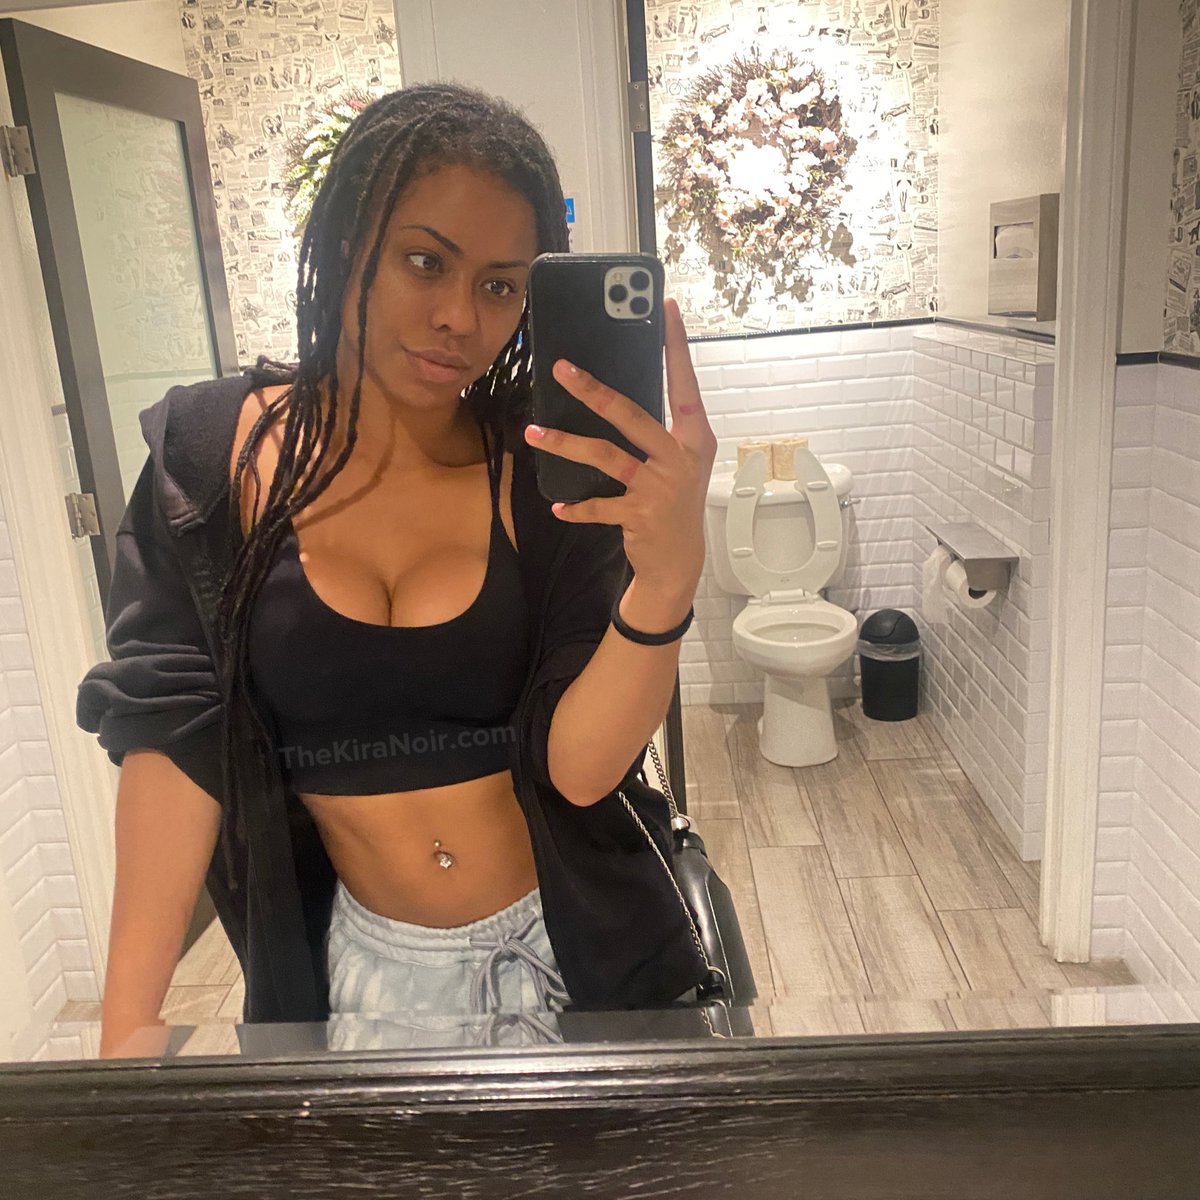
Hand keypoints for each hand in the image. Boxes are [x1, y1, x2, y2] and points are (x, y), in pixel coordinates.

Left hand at [522, 296, 717, 599]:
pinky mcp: (639, 515)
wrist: (679, 562)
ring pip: (604, 456)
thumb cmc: (674, 501)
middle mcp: (680, 458)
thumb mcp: (678, 462)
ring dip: (564, 444)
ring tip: (534, 433)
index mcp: (695, 438)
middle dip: (593, 390)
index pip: (685, 383)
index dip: (676, 347)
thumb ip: (656, 431)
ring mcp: (659, 487)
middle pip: (630, 415)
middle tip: (560, 369)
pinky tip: (557, 507)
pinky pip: (598, 505)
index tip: (665, 309)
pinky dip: (576, 507)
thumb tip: (613, 396)